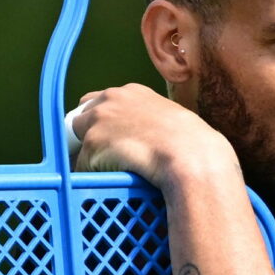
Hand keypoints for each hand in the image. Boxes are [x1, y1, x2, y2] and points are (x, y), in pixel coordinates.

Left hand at [69, 84, 238, 195]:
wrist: (193, 159)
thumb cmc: (196, 147)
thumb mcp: (175, 122)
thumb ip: (154, 123)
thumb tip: (152, 141)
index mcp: (133, 92)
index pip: (101, 101)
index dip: (102, 122)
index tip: (110, 139)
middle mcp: (111, 98)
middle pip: (81, 117)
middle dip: (87, 137)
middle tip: (104, 159)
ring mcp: (98, 119)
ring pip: (78, 142)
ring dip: (89, 158)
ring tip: (109, 175)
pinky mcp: (91, 143)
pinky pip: (81, 166)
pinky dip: (92, 177)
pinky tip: (110, 183)